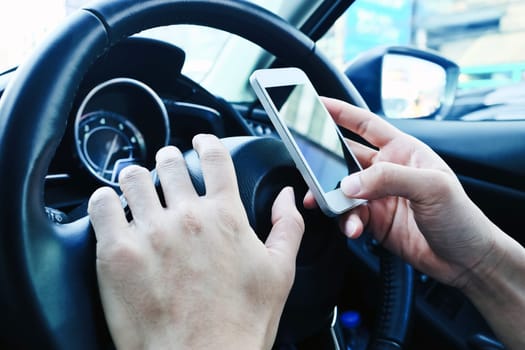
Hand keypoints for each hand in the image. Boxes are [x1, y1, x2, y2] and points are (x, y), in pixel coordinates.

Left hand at [88, 135, 303, 348]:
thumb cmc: (240, 323)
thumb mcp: (280, 272)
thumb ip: (286, 226)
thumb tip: (286, 196)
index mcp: (225, 215)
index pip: (214, 156)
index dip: (206, 141)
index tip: (200, 141)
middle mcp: (187, 216)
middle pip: (170, 162)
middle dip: (169, 161)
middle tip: (167, 171)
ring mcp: (150, 231)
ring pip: (134, 176)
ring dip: (137, 178)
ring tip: (138, 189)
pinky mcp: (117, 252)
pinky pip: (101, 203)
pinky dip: (105, 200)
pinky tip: (112, 208)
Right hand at [304, 98, 500, 288]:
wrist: (466, 260)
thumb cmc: (461, 217)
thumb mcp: (431, 187)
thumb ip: (388, 178)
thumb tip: (349, 183)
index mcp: (403, 150)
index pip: (366, 124)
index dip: (341, 113)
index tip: (317, 105)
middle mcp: (387, 170)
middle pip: (346, 157)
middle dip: (325, 160)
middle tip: (307, 163)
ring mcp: (378, 196)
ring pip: (342, 189)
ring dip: (331, 197)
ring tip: (328, 205)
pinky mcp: (373, 220)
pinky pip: (348, 215)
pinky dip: (345, 221)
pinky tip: (353, 228)